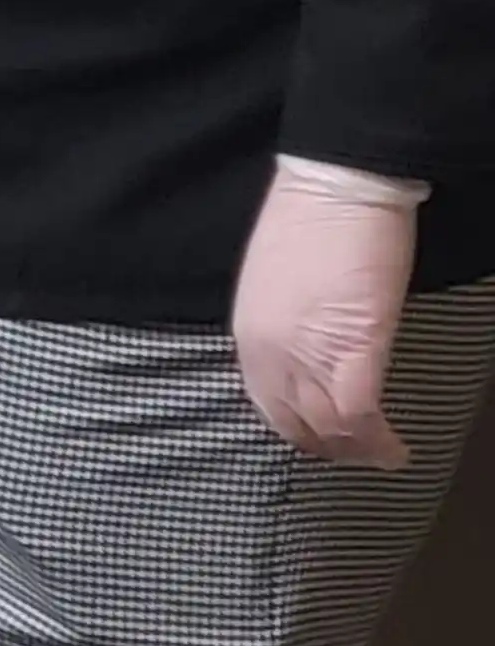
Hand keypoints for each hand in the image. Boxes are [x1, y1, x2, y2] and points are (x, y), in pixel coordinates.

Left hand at [233, 158, 422, 466]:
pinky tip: (398, 448)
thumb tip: (305, 346)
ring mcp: (306, 354)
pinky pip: (360, 414)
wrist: (335, 190)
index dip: (295, 426)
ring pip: (329, 427)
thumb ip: (281, 323)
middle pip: (293, 421)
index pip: (265, 401)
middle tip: (354, 453)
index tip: (320, 436)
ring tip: (380, 454)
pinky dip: (379, 440)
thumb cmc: (309, 223)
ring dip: (356, 449)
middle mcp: (267, 351)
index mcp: (247, 331)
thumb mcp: (273, 282)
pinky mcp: (352, 350)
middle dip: (325, 445)